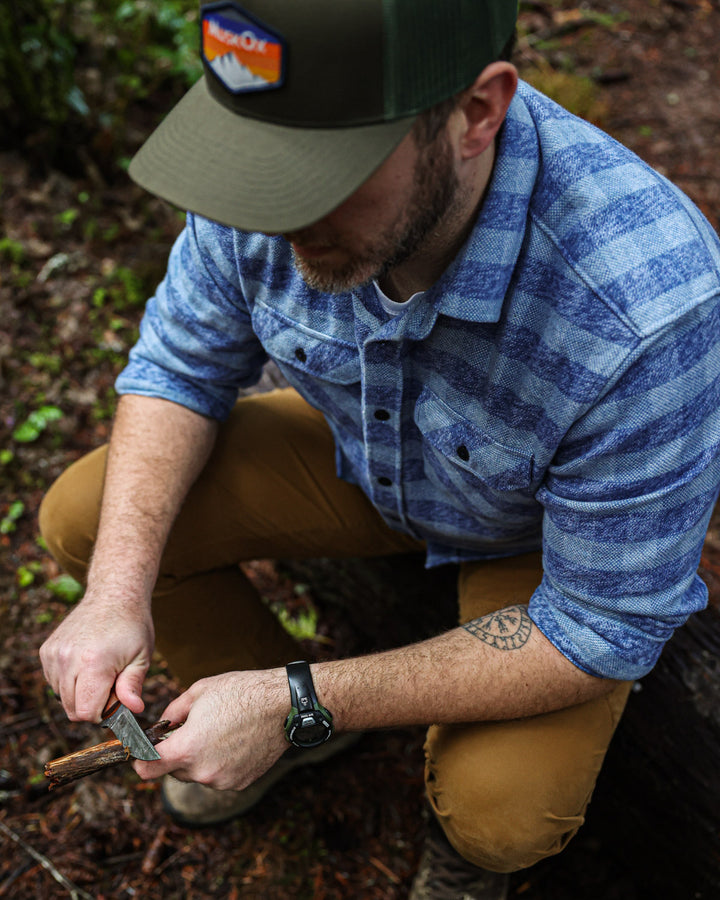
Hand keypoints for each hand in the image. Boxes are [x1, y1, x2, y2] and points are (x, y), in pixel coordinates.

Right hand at [39, 589, 153, 721]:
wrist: (113, 595)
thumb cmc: (132, 627)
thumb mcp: (141, 657)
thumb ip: (133, 686)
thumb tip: (134, 709)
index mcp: (93, 663)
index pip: (86, 712)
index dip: (103, 713)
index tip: (116, 699)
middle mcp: (68, 659)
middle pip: (72, 709)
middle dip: (93, 704)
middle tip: (111, 683)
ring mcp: (54, 654)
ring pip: (61, 697)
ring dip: (80, 693)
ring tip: (100, 670)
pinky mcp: (46, 651)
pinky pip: (54, 682)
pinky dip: (69, 681)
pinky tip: (86, 663)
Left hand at [132, 669, 287, 790]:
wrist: (283, 704)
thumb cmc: (241, 692)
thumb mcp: (199, 691)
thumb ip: (172, 712)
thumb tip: (162, 726)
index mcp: (187, 748)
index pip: (146, 770)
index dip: (141, 760)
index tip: (144, 751)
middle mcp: (203, 772)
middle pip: (173, 771)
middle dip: (177, 754)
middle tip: (194, 730)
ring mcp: (223, 781)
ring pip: (198, 774)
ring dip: (200, 759)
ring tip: (221, 732)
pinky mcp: (240, 784)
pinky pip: (219, 777)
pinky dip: (221, 763)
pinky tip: (235, 742)